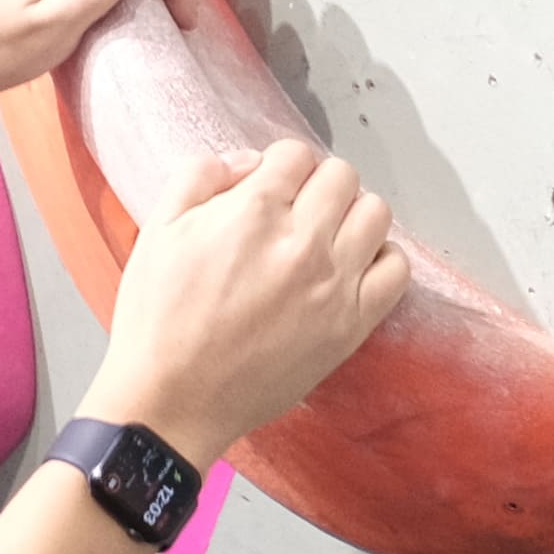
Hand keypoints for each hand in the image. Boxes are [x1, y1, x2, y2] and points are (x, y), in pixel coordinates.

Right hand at [97, 139, 408, 462]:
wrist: (173, 399)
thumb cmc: (158, 320)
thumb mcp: (157, 229)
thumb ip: (201, 176)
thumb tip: (250, 162)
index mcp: (253, 211)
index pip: (296, 153)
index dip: (280, 166)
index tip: (270, 189)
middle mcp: (302, 241)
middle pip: (342, 176)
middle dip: (317, 185)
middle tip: (296, 213)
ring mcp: (334, 284)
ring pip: (376, 213)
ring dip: (352, 215)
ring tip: (327, 238)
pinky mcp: (352, 324)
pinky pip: (396, 269)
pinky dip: (381, 260)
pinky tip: (352, 269)